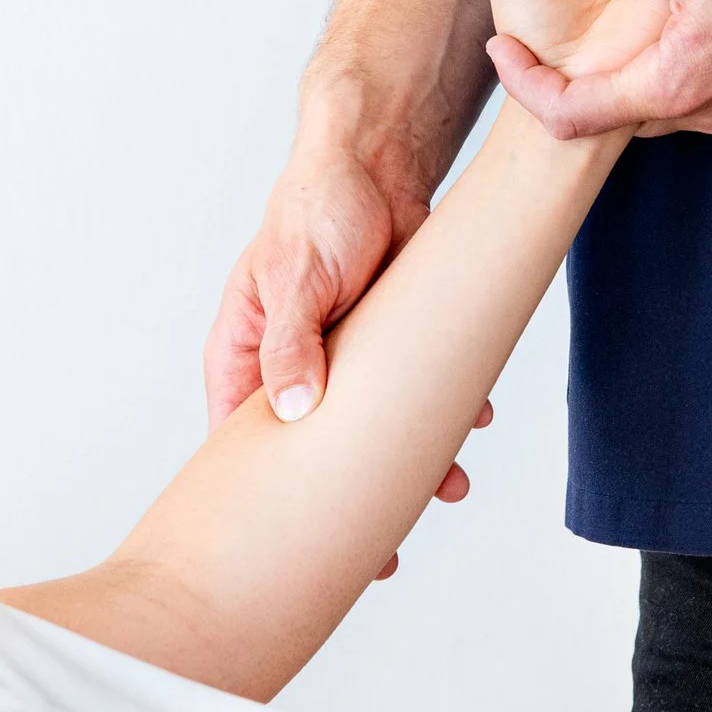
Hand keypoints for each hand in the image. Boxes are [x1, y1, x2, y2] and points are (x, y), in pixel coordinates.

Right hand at [204, 134, 486, 533]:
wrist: (376, 160)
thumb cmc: (316, 206)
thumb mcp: (295, 275)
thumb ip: (291, 342)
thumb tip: (295, 409)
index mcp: (246, 355)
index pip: (239, 443)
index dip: (264, 498)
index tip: (294, 546)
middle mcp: (291, 365)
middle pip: (312, 450)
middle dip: (348, 497)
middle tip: (386, 551)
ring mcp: (342, 357)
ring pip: (369, 426)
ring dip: (409, 456)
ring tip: (449, 486)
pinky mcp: (389, 342)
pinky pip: (411, 389)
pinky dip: (440, 408)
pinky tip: (472, 420)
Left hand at [494, 0, 711, 138]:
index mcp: (670, 84)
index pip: (568, 115)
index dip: (523, 84)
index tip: (502, 47)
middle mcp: (697, 110)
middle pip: (605, 110)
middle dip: (567, 72)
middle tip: (541, 27)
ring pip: (646, 96)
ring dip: (615, 61)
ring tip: (594, 13)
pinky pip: (685, 83)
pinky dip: (657, 55)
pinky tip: (658, 11)